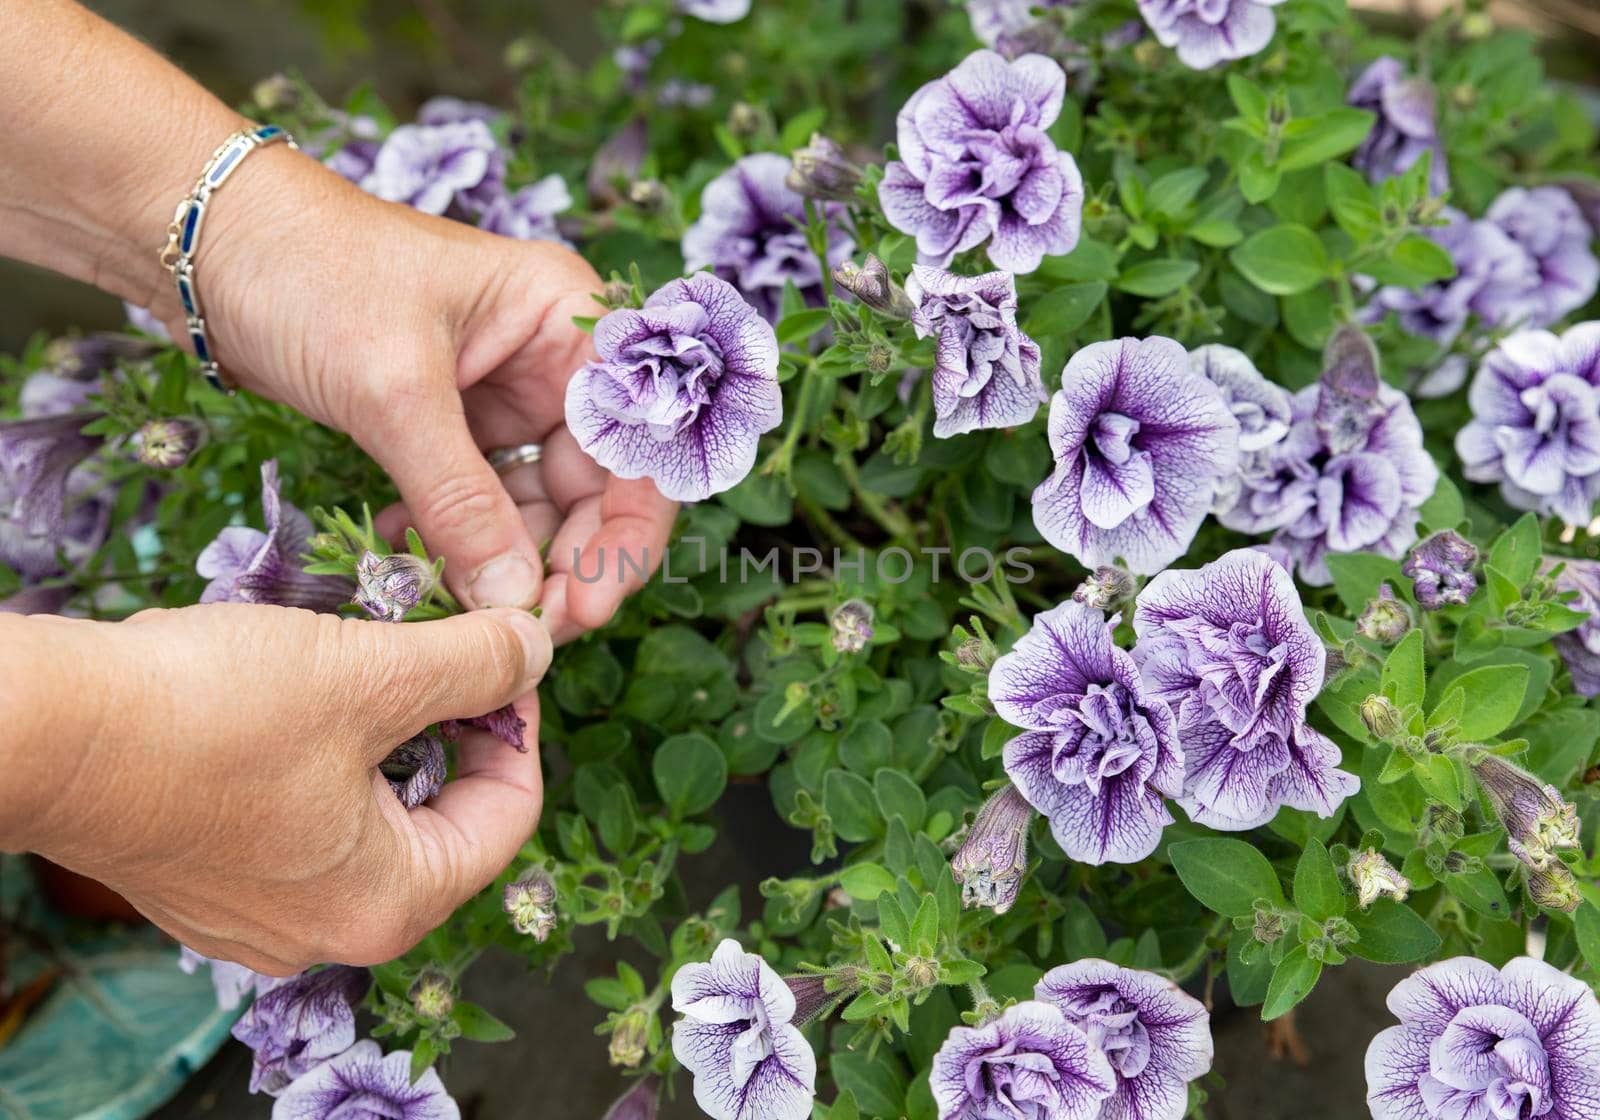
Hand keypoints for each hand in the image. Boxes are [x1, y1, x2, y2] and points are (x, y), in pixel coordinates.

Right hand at [11, 603, 551, 973]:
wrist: (45, 730)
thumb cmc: (212, 711)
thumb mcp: (371, 672)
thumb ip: (474, 663)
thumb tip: (537, 648)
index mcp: (390, 905)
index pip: (509, 816)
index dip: (518, 725)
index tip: (503, 657)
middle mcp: (328, 932)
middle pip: (440, 819)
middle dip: (450, 724)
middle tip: (439, 646)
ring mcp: (260, 915)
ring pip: (369, 814)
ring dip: (386, 733)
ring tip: (370, 658)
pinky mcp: (209, 883)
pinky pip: (303, 820)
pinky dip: (322, 758)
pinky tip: (300, 697)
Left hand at [183, 149, 677, 641]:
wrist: (205, 241)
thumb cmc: (309, 270)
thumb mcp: (394, 390)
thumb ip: (460, 500)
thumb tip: (514, 600)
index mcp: (568, 322)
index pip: (634, 444)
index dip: (625, 531)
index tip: (586, 604)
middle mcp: (550, 361)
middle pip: (592, 486)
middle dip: (561, 560)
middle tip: (523, 629)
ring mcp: (500, 396)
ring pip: (532, 505)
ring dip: (499, 560)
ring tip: (451, 599)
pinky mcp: (448, 425)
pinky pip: (474, 503)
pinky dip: (450, 539)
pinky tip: (406, 558)